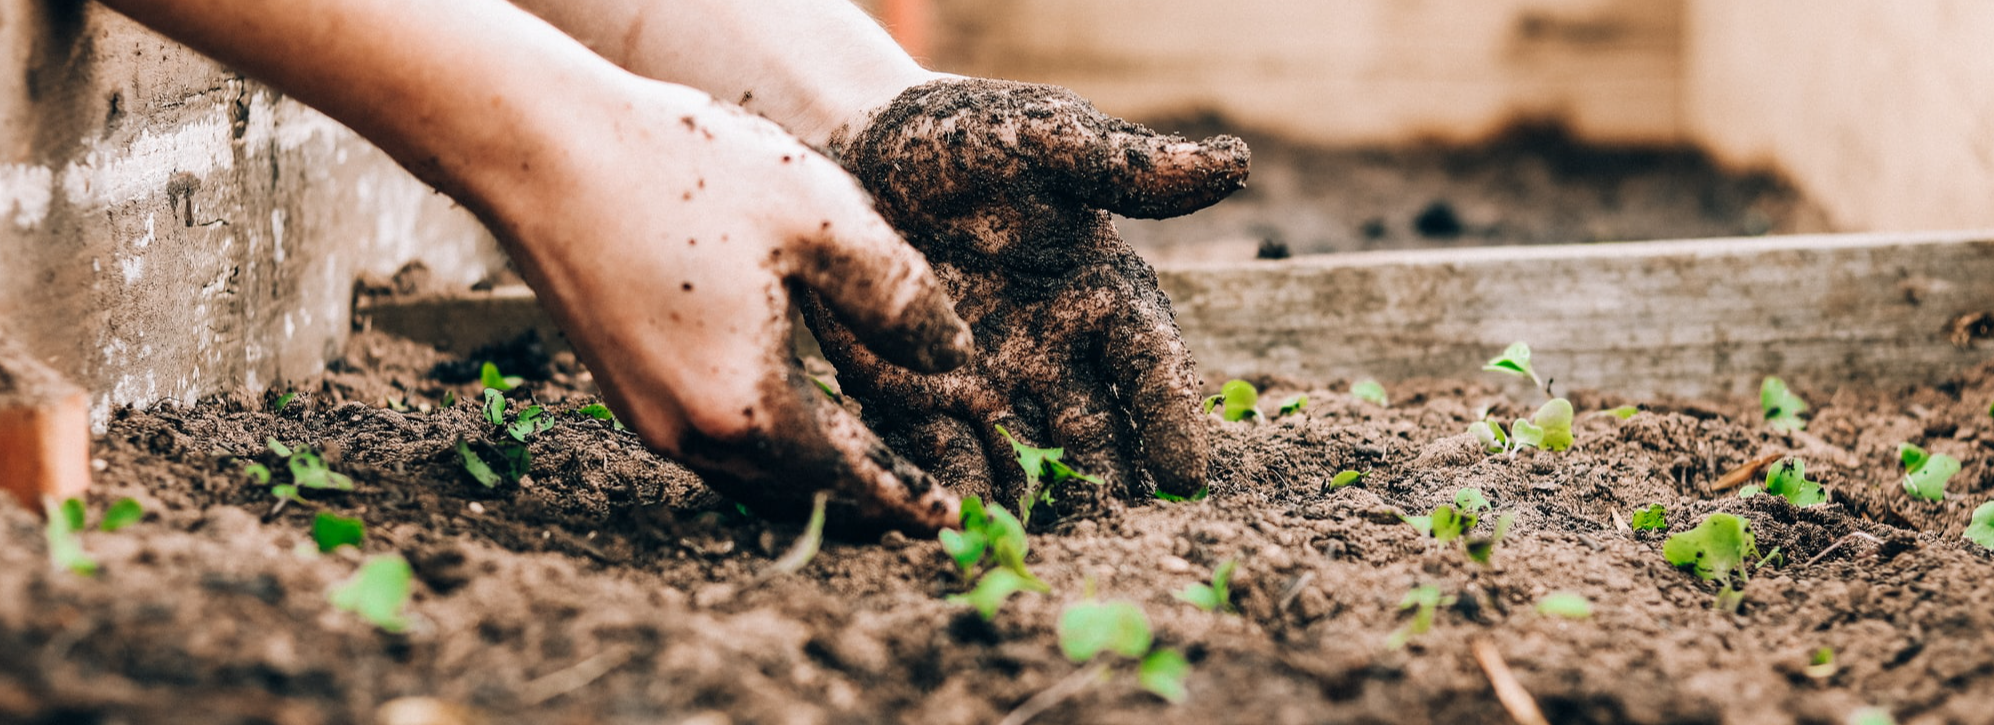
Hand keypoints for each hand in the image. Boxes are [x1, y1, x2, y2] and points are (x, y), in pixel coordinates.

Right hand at [482, 78, 972, 531]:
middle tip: (918, 504)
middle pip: (798, 491)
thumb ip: (899, 297)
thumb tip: (953, 358)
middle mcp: (689, 432)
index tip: (949, 519)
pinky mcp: (622, 387)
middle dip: (862, 501)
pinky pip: (713, 443)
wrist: (541, 149)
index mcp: (746, 405)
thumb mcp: (822, 218)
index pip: (849, 477)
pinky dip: (766, 446)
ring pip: (751, 474)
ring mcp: (646, 415)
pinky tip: (792, 414)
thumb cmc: (684, 171)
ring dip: (812, 477)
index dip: (906, 497)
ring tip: (866, 467)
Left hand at [806, 78, 1248, 511]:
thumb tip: (1235, 163)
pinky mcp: (918, 398)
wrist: (860, 147)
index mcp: (1102, 295)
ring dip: (1037, 503)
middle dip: (1110, 484)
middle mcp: (1056, 353)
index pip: (1150, 365)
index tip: (1186, 474)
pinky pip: (943, 455)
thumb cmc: (967, 137)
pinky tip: (959, 524)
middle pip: (1096, 432)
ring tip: (1044, 549)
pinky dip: (955, 490)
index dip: (1170, 417)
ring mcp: (989, 383)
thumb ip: (1126, 166)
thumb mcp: (1045, 139)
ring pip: (1026, 458)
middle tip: (1121, 535)